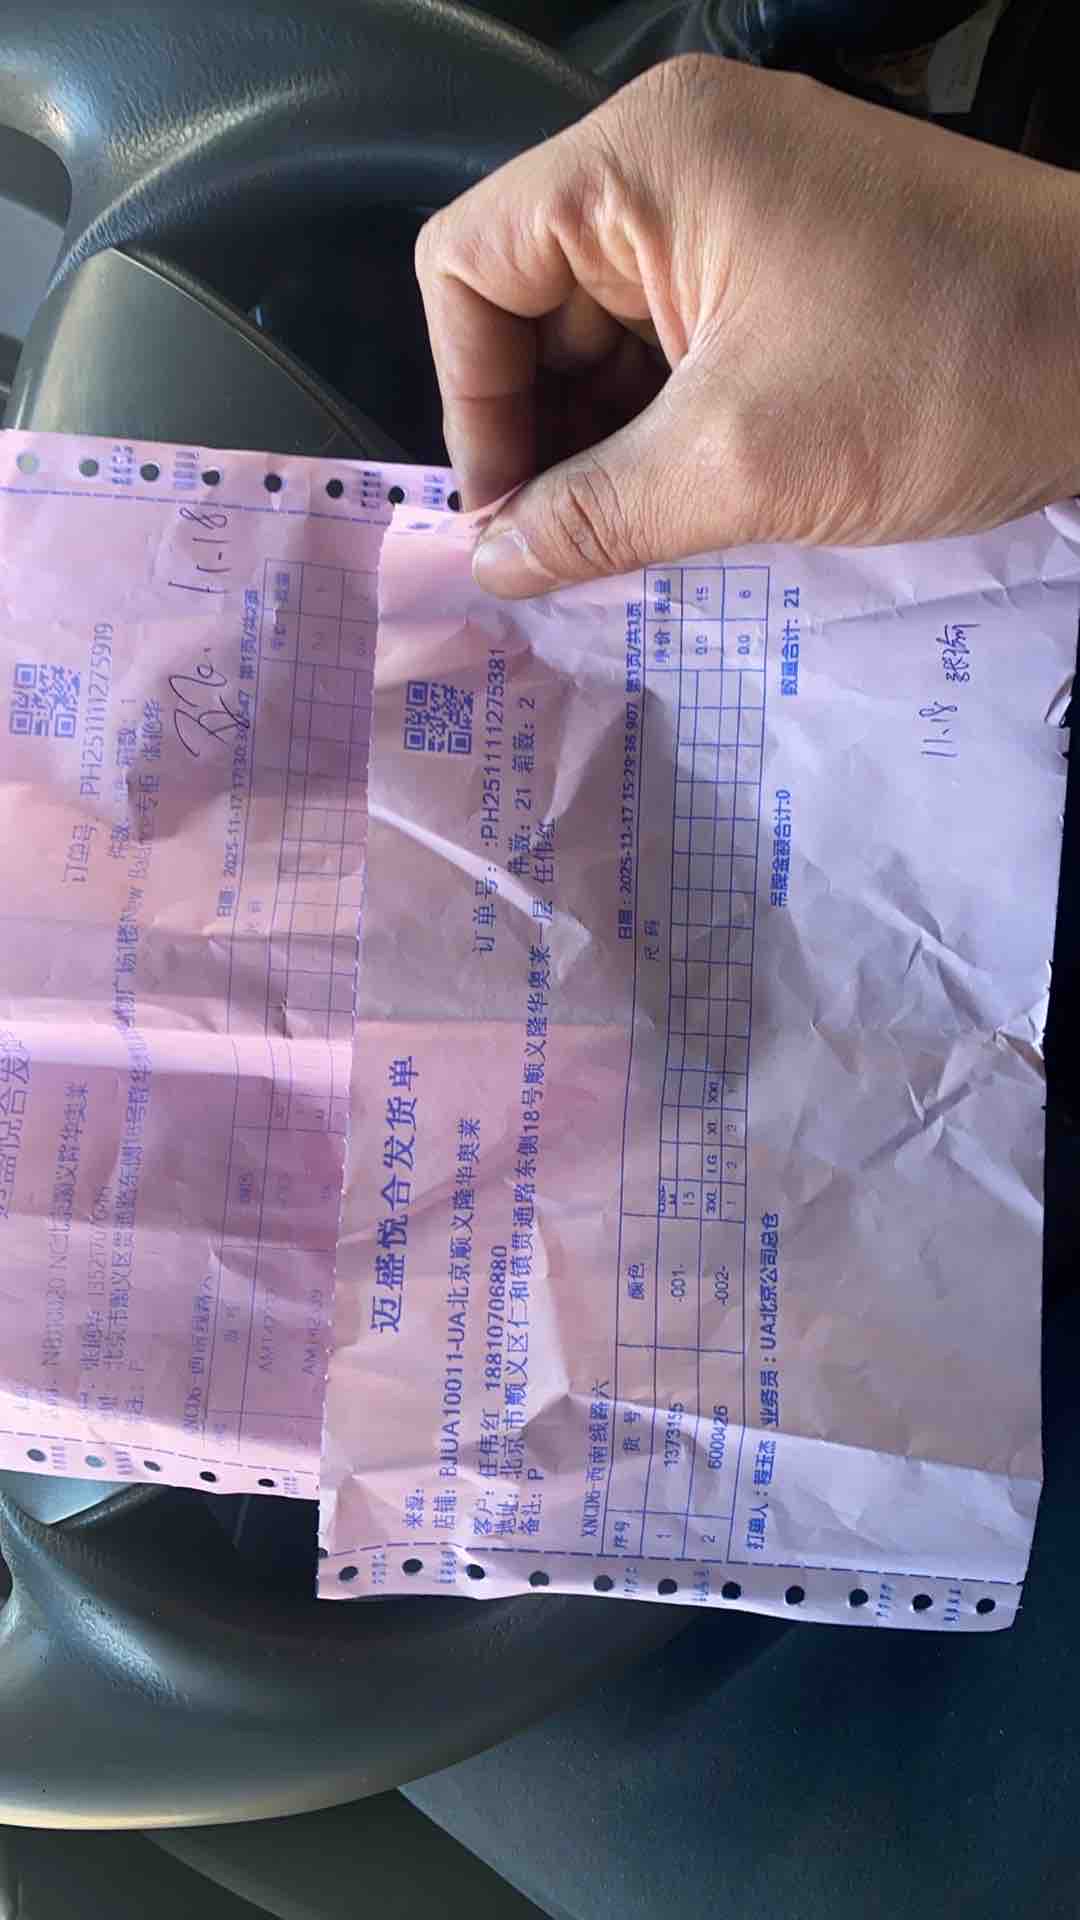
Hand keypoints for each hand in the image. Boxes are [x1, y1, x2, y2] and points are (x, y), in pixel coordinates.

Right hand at [415, 55, 1079, 595]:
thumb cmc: (946, 372)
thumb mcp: (742, 464)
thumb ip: (593, 518)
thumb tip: (492, 568)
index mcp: (646, 159)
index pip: (469, 264)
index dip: (471, 400)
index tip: (510, 515)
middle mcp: (678, 157)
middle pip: (531, 297)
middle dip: (541, 430)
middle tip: (570, 546)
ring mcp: (737, 200)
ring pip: (604, 329)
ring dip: (603, 438)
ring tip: (632, 535)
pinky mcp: (783, 251)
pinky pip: (677, 336)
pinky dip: (664, 420)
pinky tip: (683, 499)